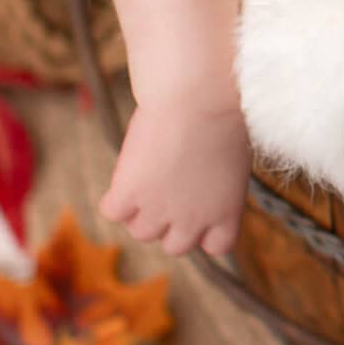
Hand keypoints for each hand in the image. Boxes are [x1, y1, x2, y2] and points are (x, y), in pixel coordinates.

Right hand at [96, 99, 251, 256]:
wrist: (197, 98)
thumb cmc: (221, 113)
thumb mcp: (232, 159)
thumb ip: (215, 185)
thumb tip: (194, 184)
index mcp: (226, 213)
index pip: (215, 245)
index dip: (203, 227)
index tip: (197, 204)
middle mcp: (193, 222)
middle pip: (174, 246)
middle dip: (171, 220)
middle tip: (167, 185)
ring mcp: (158, 212)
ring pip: (140, 231)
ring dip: (140, 208)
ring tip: (148, 173)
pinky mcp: (127, 196)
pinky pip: (112, 211)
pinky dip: (115, 195)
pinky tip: (129, 170)